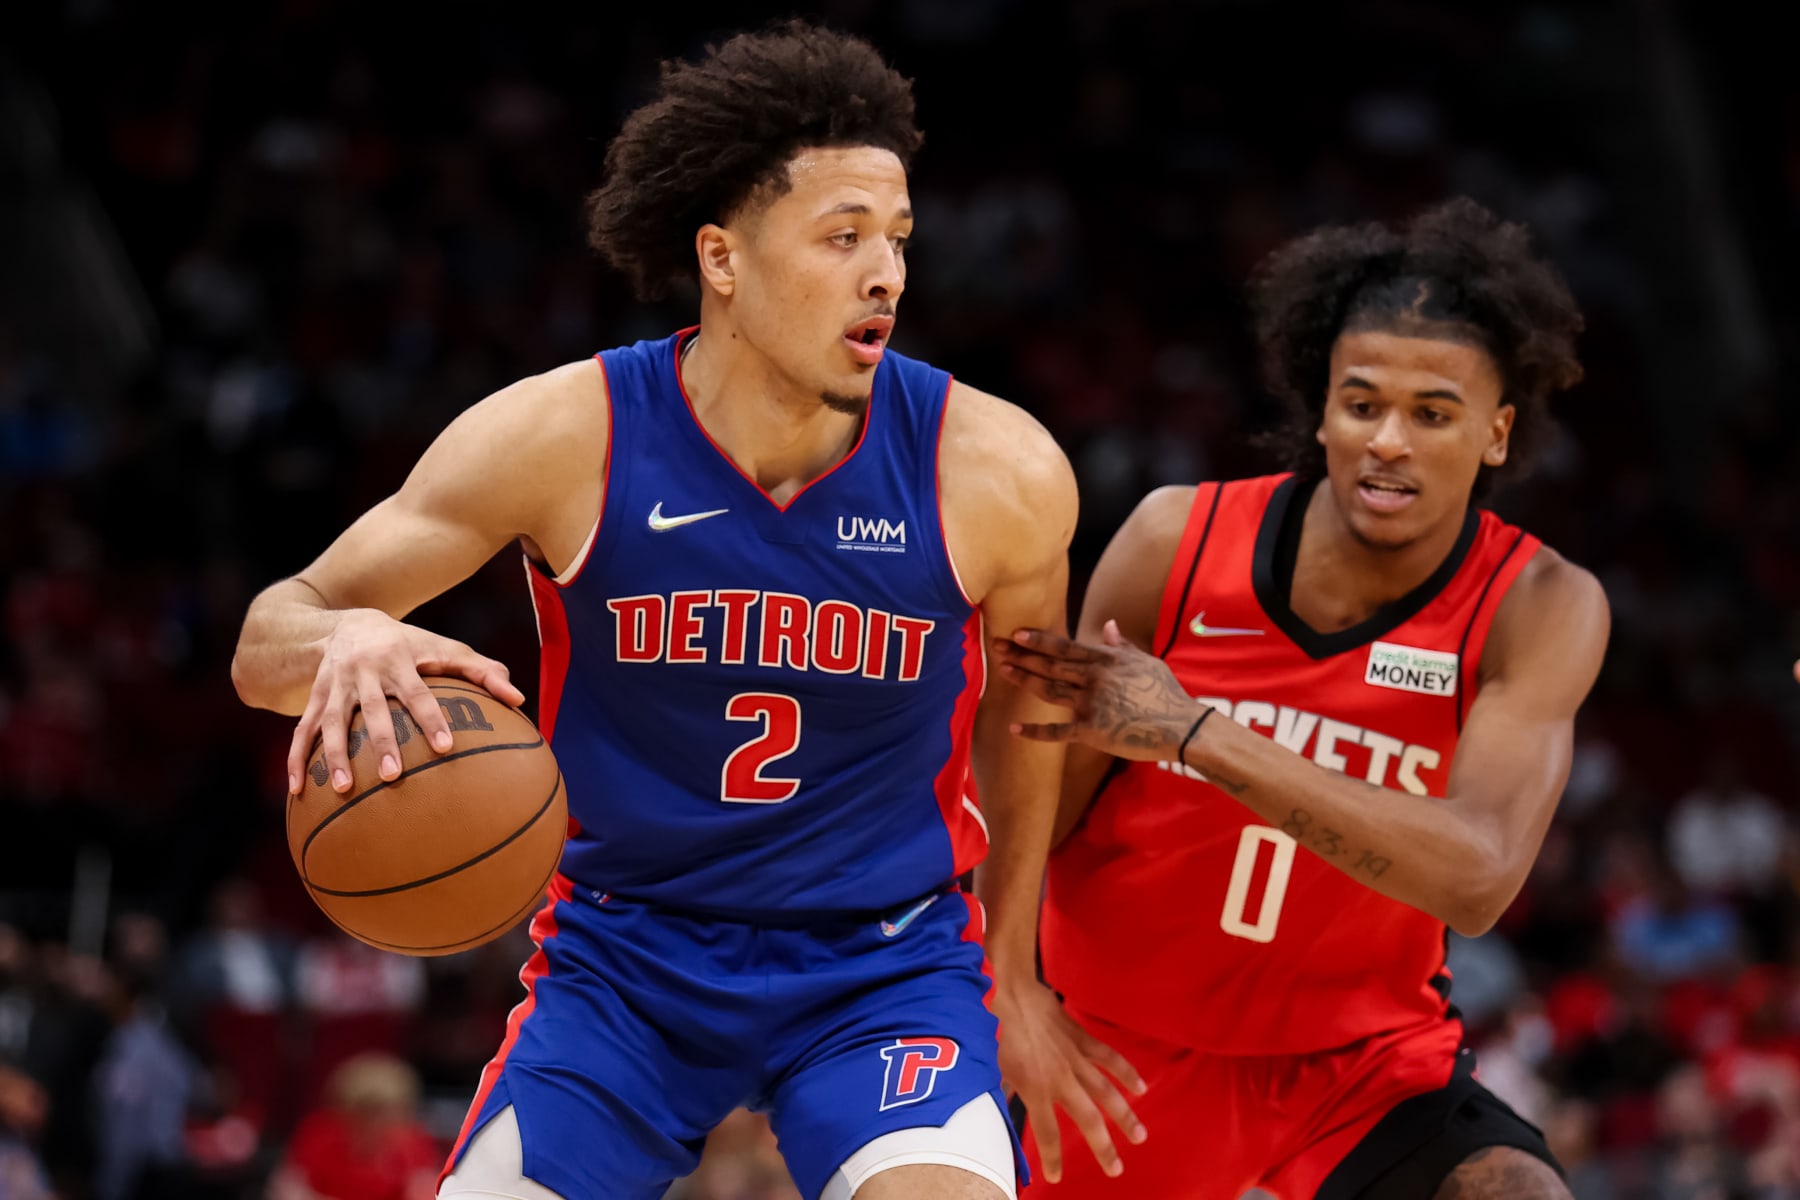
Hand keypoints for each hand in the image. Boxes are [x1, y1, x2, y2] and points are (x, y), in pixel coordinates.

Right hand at [285, 609, 525, 795]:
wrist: (349, 623)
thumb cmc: (410, 644)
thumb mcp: (444, 649)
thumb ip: (482, 671)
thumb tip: (519, 698)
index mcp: (398, 659)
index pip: (418, 693)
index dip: (431, 719)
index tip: (446, 748)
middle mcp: (363, 672)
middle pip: (372, 710)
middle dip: (380, 742)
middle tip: (393, 776)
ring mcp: (334, 686)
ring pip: (331, 722)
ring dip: (334, 755)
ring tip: (343, 789)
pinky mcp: (313, 698)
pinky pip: (301, 730)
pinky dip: (297, 759)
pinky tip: (298, 791)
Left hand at [992, 620, 1196, 761]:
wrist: (1180, 727)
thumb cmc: (1165, 694)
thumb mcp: (1146, 663)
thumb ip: (1122, 646)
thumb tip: (1108, 625)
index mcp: (1107, 660)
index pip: (1065, 647)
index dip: (1039, 639)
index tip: (1017, 632)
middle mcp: (1094, 679)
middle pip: (1050, 665)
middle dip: (1021, 654)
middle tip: (996, 645)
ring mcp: (1091, 704)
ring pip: (1049, 691)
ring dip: (1024, 680)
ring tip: (1003, 671)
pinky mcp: (1091, 731)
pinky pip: (1057, 731)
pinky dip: (1035, 731)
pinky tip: (1014, 729)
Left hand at [996, 981, 1145, 1182]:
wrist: (1018, 998)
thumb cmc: (1006, 1035)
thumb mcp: (1001, 1070)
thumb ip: (1010, 1093)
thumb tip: (1010, 1106)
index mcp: (1035, 1089)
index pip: (1046, 1132)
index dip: (1052, 1158)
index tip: (1056, 1177)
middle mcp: (1060, 1080)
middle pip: (1087, 1121)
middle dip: (1103, 1148)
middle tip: (1116, 1169)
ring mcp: (1076, 1061)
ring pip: (1106, 1094)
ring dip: (1125, 1117)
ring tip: (1140, 1137)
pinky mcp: (1085, 1042)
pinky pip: (1111, 1059)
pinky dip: (1128, 1073)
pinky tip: (1142, 1089)